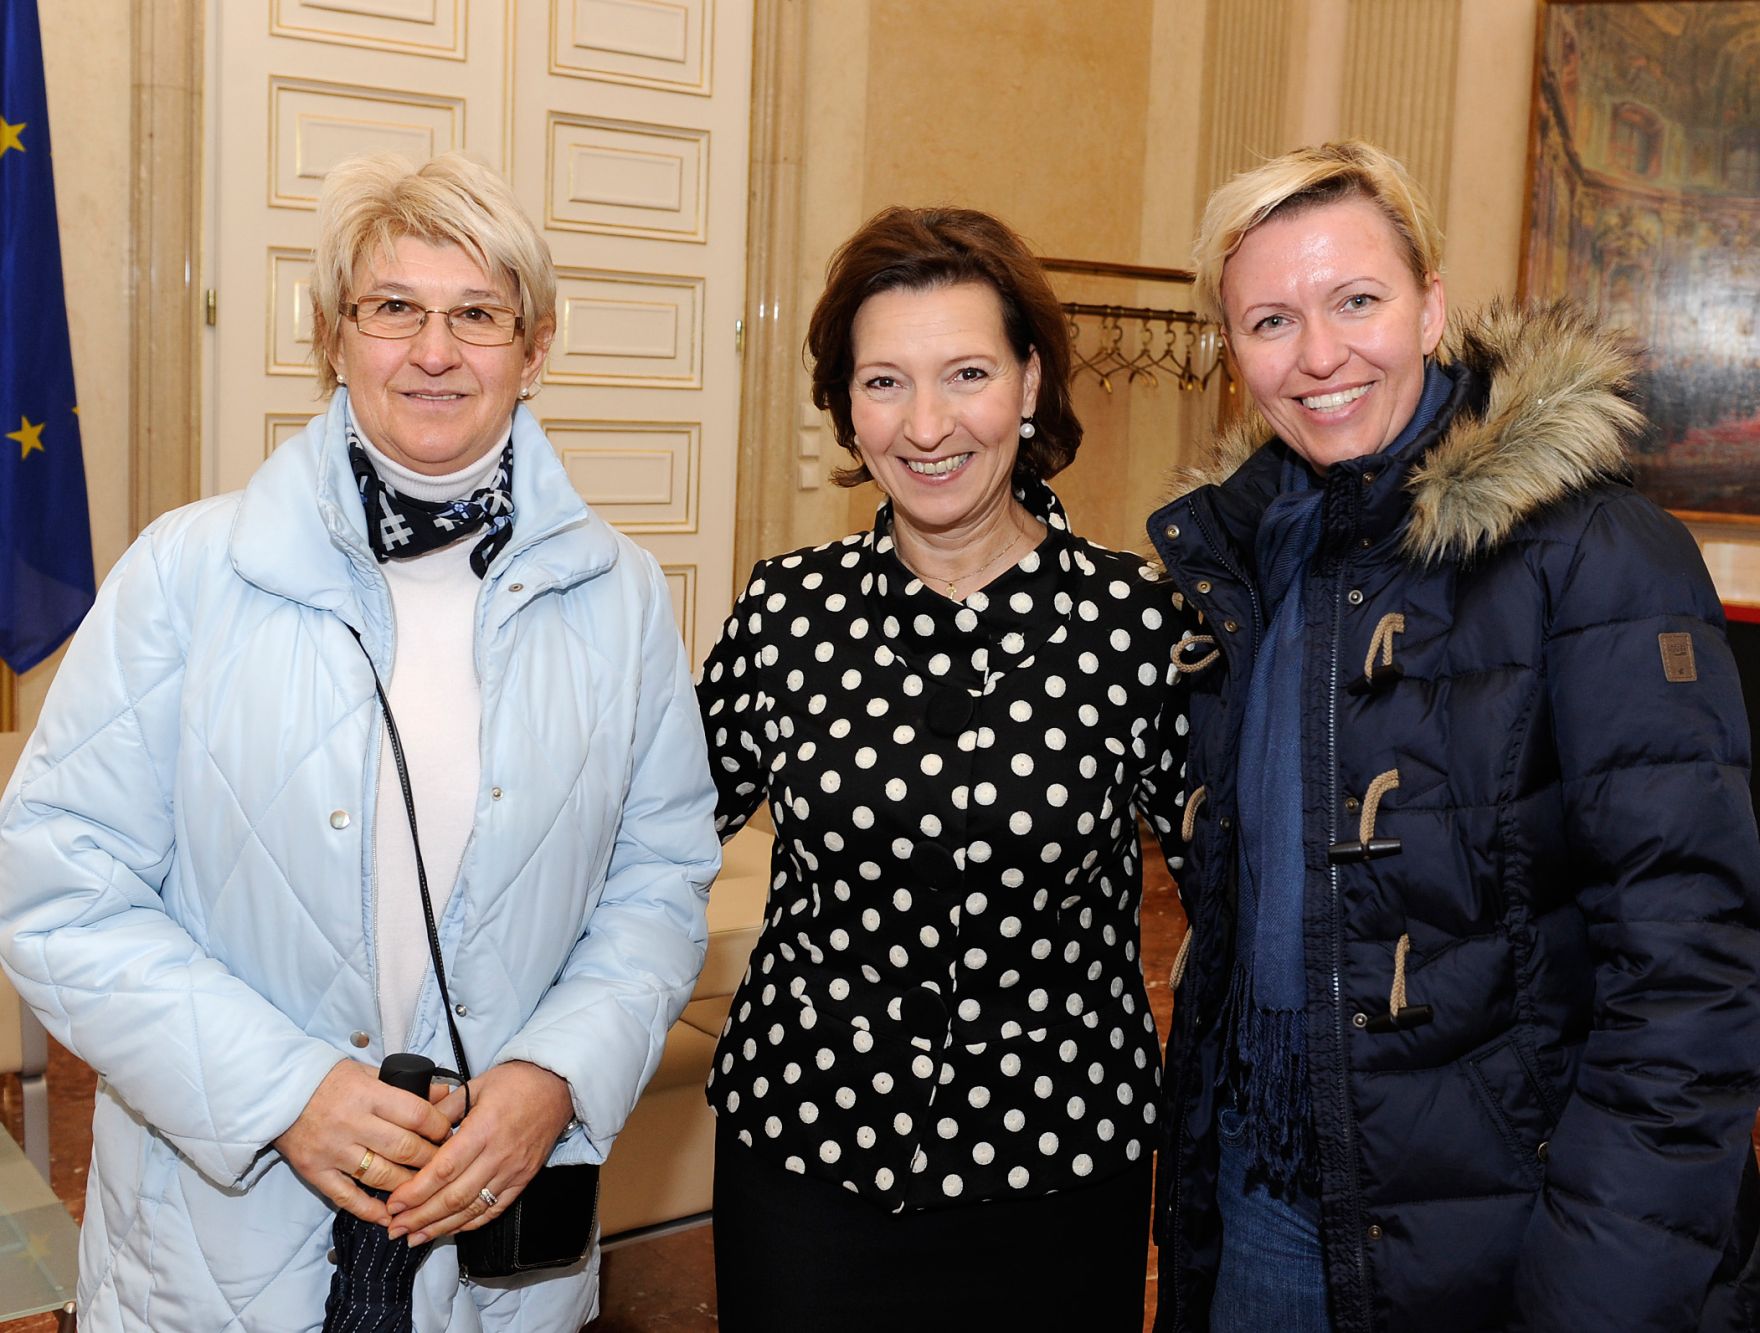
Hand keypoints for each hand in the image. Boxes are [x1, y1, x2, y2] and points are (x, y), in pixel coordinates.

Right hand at [273, 1058, 455, 1225]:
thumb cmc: (329, 1081)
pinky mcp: (315, 1172)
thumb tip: (446, 1093)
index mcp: (369, 1096)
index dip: (439, 1128)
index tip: (449, 1135)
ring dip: (407, 1186)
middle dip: (431, 1159)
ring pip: (381, 1176)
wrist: (278, 1092)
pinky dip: (370, 1211)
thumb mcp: (369, 1074)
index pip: (416, 1115)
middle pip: (404, 1148)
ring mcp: (333, 1151)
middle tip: (444, 1164)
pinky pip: (347, 1197)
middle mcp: (352, 1124)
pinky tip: (389, 1216)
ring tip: (423, 1187)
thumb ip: (406, 1086)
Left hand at [385, 1060, 573, 1243]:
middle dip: (421, 1216)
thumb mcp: (476, 1085)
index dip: (416, 1191)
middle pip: (454, 1196)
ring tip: (415, 1237)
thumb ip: (444, 1109)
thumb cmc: (517, 1081)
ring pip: (472, 1209)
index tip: (394, 1203)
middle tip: (395, 1228)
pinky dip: (469, 1224)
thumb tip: (415, 1128)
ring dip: (440, 1227)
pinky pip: (494, 1209)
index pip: (444, 1169)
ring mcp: (513, 1171)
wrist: (558, 1086)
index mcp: (483, 1129)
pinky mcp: (523, 1180)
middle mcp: (498, 1155)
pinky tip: (449, 1230)